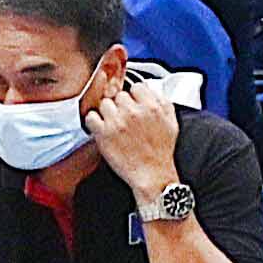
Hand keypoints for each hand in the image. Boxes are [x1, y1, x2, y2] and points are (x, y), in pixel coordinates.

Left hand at [81, 70, 185, 192]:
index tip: (134, 105)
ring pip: (105, 104)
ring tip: (114, 125)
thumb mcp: (171, 122)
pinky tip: (102, 129)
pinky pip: (91, 117)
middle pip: (120, 95)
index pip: (137, 87)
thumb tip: (151, 90)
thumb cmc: (161, 152)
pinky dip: (94, 122)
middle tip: (125, 119)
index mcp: (152, 107)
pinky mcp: (104, 134)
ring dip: (108, 113)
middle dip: (122, 106)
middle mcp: (134, 112)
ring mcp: (117, 122)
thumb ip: (162, 102)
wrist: (152, 175)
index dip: (135, 97)